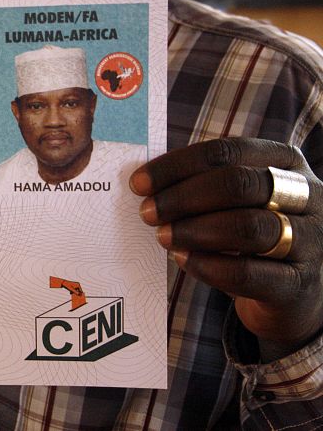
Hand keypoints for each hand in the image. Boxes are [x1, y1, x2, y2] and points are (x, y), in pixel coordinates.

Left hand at [129, 138, 322, 360]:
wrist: (292, 292)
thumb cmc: (250, 234)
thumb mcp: (235, 201)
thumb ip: (201, 185)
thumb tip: (144, 184)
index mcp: (284, 162)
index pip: (227, 152)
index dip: (177, 166)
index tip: (139, 183)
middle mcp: (307, 195)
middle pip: (239, 185)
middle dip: (183, 198)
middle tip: (148, 212)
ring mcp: (311, 239)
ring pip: (248, 227)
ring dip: (194, 231)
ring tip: (164, 236)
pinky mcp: (300, 283)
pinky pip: (249, 272)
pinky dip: (208, 265)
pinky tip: (183, 260)